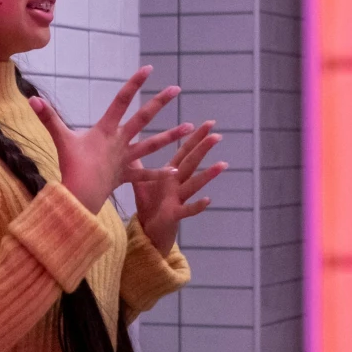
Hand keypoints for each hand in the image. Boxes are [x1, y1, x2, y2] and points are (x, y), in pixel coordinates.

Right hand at [28, 66, 189, 213]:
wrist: (80, 196)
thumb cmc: (70, 166)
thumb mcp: (60, 139)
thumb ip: (48, 118)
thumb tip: (32, 98)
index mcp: (106, 129)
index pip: (121, 101)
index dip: (134, 84)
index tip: (148, 69)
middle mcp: (120, 142)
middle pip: (143, 118)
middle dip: (159, 103)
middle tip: (176, 89)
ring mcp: (125, 159)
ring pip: (152, 145)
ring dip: (171, 136)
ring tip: (189, 127)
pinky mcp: (126, 176)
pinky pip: (145, 175)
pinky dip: (159, 173)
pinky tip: (175, 170)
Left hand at [129, 120, 226, 253]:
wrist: (147, 229)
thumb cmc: (149, 203)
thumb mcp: (141, 179)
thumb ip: (138, 162)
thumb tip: (129, 140)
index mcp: (170, 173)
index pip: (185, 151)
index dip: (195, 137)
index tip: (208, 123)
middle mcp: (177, 183)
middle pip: (192, 163)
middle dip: (204, 149)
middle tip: (218, 135)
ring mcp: (179, 198)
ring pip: (195, 184)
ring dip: (208, 175)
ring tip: (222, 165)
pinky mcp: (175, 213)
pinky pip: (188, 209)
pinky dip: (198, 205)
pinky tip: (209, 199)